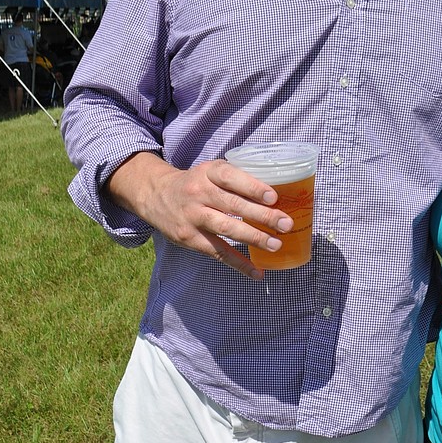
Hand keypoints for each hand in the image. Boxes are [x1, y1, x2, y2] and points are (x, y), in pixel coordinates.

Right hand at [107, 153, 292, 279]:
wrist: (156, 195)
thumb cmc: (195, 183)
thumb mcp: (210, 171)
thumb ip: (236, 179)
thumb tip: (276, 196)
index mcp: (208, 172)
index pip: (231, 177)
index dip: (252, 186)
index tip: (273, 196)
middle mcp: (199, 193)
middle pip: (233, 205)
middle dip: (262, 216)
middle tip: (285, 224)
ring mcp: (193, 216)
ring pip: (226, 228)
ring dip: (254, 238)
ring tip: (276, 244)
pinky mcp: (189, 238)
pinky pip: (217, 252)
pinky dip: (238, 263)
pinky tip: (256, 271)